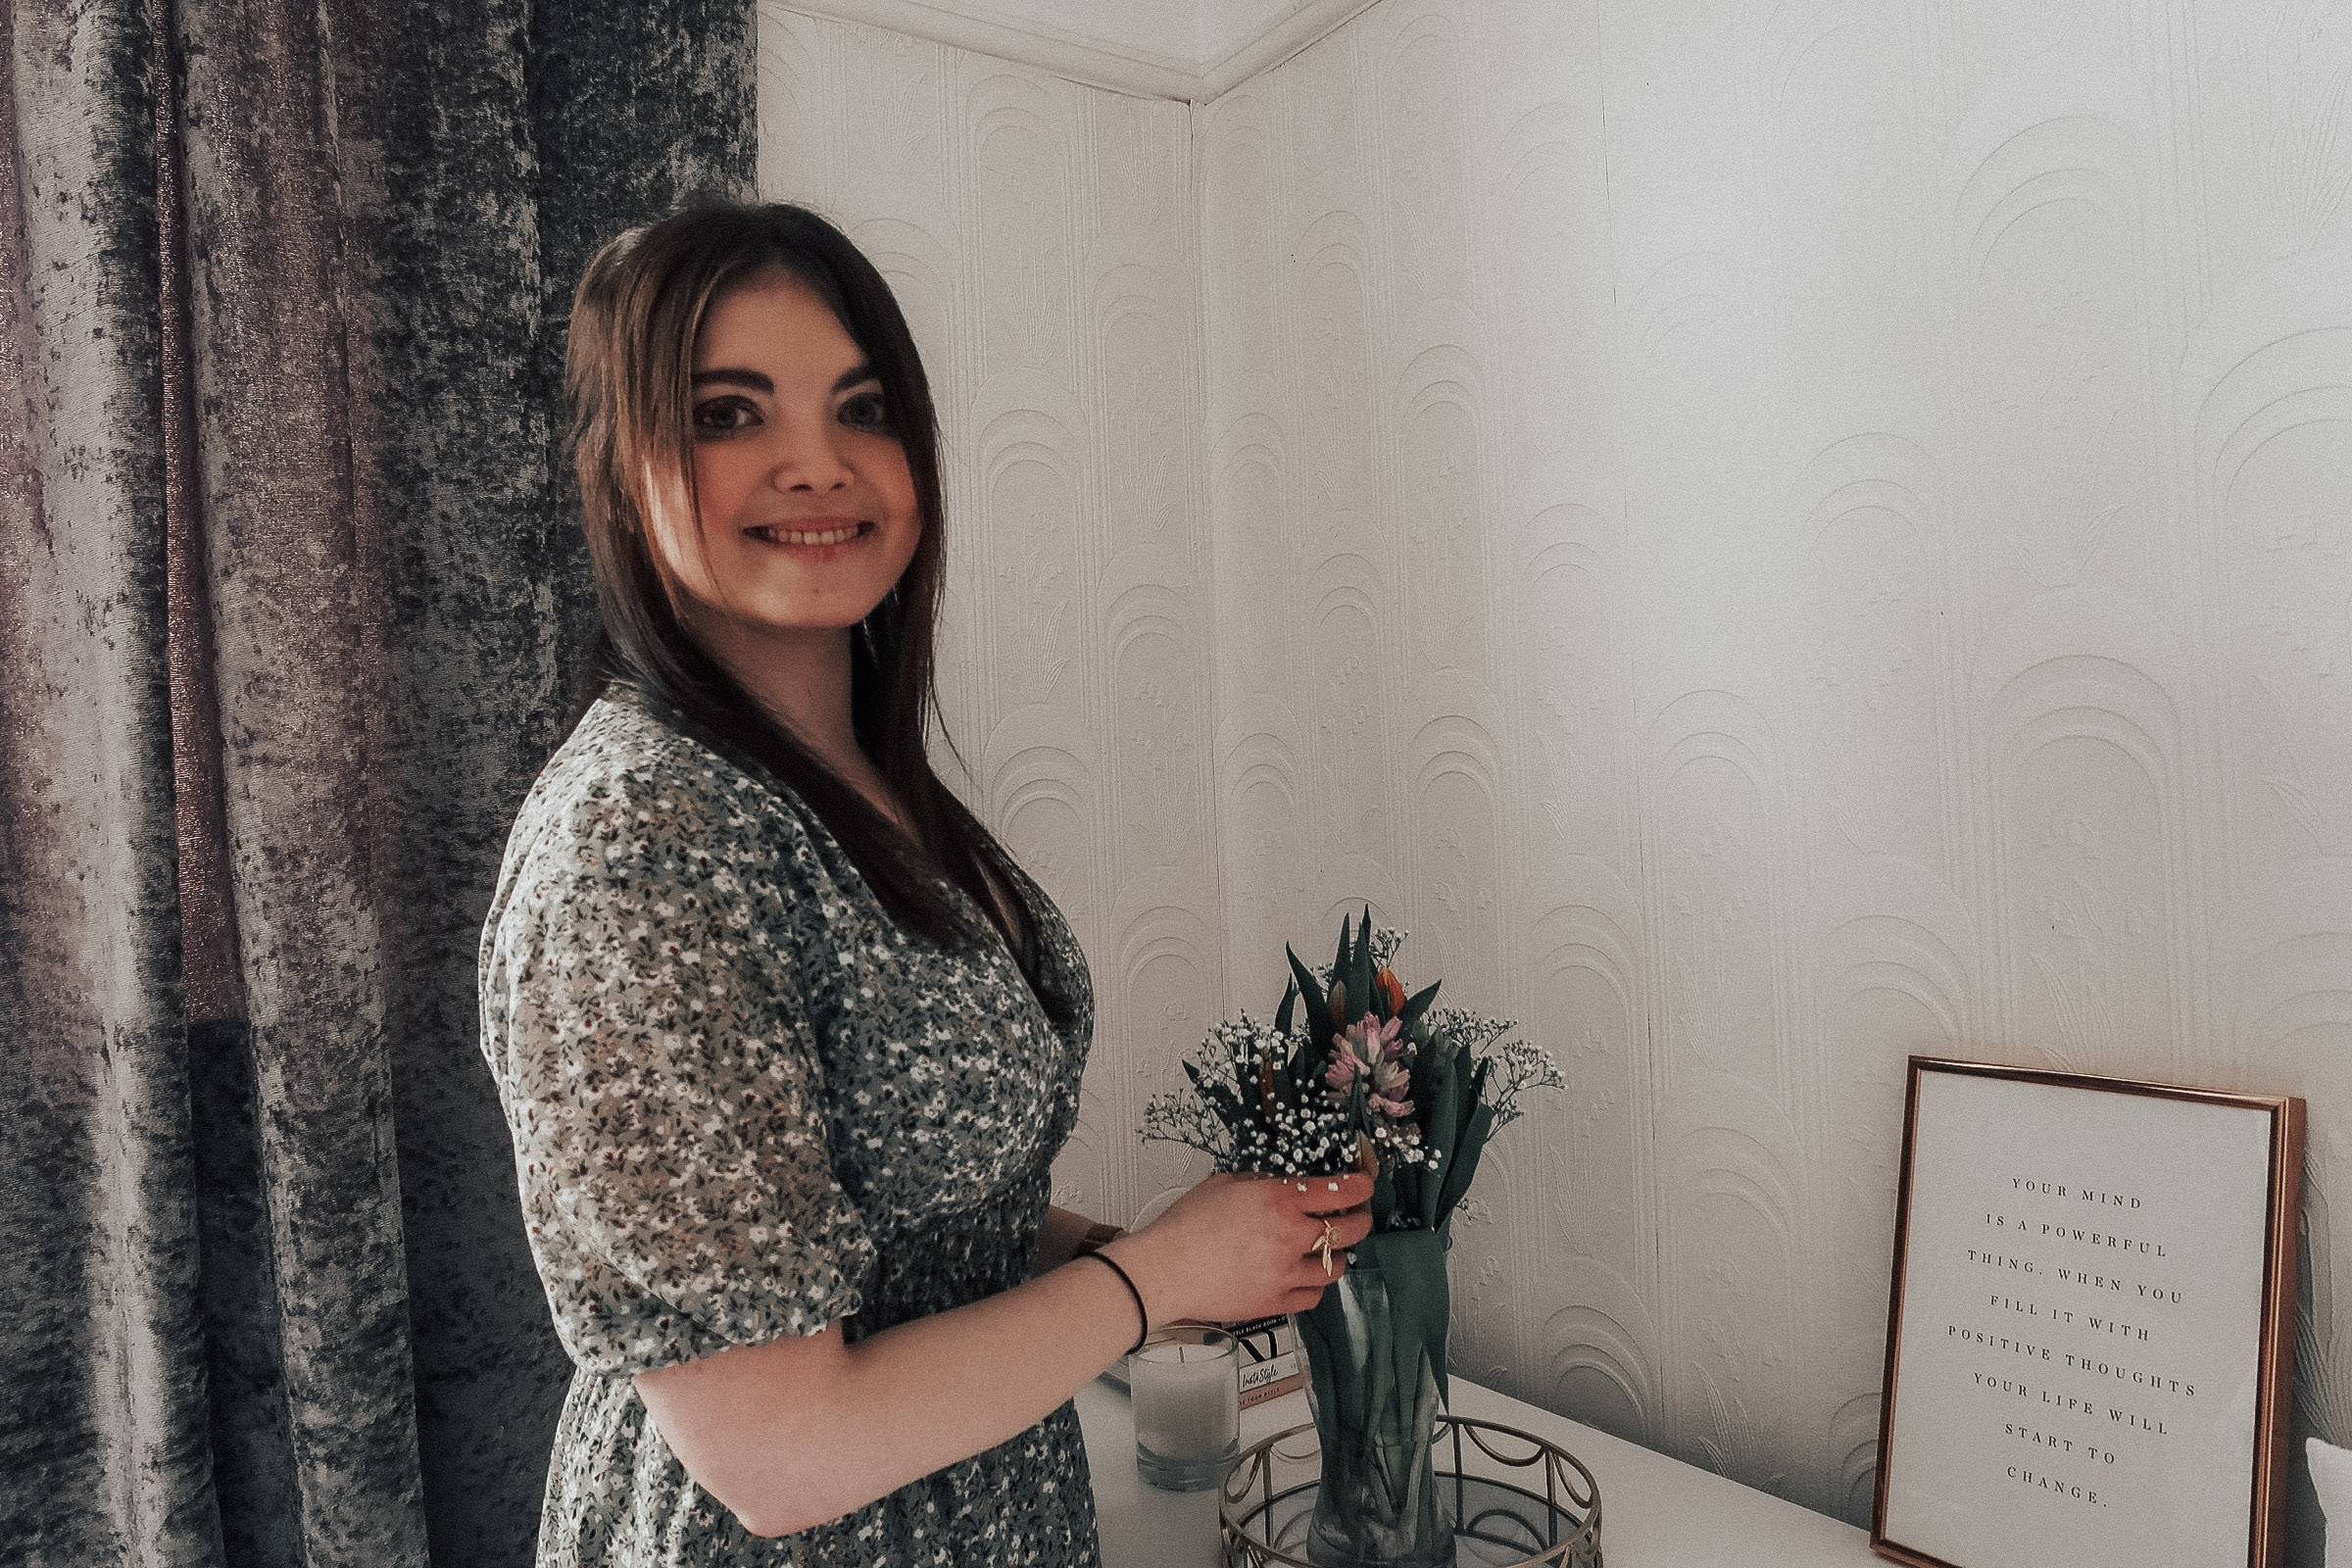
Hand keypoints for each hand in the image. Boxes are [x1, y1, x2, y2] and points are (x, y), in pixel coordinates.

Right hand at [1102, 1170, 1376, 1327]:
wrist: (1164, 1271)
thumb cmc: (1185, 1227)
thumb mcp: (1226, 1185)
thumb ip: (1263, 1183)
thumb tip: (1286, 1186)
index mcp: (1278, 1200)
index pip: (1339, 1191)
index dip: (1361, 1187)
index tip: (1365, 1186)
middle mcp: (1290, 1236)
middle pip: (1349, 1230)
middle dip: (1360, 1220)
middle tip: (1357, 1216)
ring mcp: (1286, 1273)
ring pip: (1337, 1266)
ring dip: (1339, 1254)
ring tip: (1331, 1249)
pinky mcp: (1276, 1301)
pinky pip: (1314, 1295)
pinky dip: (1316, 1284)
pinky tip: (1307, 1275)